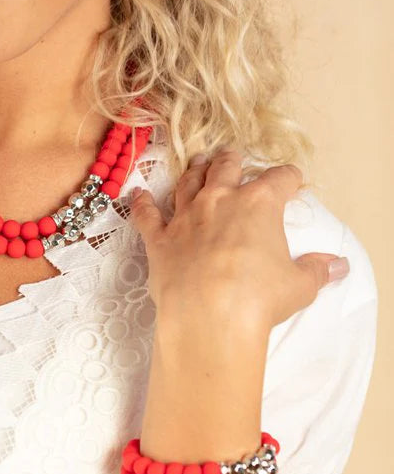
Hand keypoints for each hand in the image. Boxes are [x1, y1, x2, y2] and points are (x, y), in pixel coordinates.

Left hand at [129, 147, 349, 335]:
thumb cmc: (258, 298)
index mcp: (259, 204)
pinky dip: (142, 204)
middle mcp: (219, 201)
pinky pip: (146, 215)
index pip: (279, 179)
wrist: (208, 316)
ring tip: (196, 163)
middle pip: (225, 168)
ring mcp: (185, 217)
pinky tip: (138, 195)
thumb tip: (336, 266)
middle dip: (232, 160)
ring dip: (193, 171)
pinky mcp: (159, 239)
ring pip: (188, 183)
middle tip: (233, 157)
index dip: (288, 179)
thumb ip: (316, 271)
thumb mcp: (299, 285)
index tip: (291, 182)